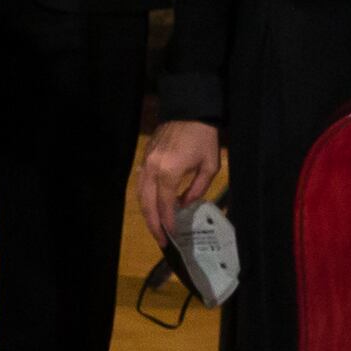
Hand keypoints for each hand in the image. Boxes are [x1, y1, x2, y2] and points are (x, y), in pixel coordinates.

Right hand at [133, 119, 222, 243]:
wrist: (188, 110)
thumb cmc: (203, 138)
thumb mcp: (210, 166)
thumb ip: (198, 188)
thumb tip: (185, 203)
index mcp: (169, 172)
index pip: (165, 204)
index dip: (168, 222)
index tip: (172, 236)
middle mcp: (152, 169)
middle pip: (147, 203)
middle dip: (153, 223)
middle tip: (160, 240)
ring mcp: (145, 163)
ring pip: (140, 193)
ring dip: (146, 212)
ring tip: (155, 226)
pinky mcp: (144, 157)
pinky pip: (140, 182)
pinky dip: (144, 197)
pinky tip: (152, 205)